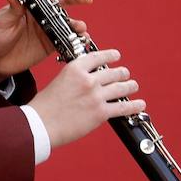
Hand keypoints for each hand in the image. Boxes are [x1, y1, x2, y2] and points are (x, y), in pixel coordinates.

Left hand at [0, 0, 91, 84]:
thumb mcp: (2, 20)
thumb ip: (11, 8)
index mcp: (28, 2)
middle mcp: (41, 13)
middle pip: (62, 0)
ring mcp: (47, 28)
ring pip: (66, 21)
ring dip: (76, 22)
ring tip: (79, 26)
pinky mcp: (50, 43)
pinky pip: (66, 39)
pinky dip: (75, 38)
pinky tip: (80, 38)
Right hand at [30, 49, 144, 147]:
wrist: (40, 125)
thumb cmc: (44, 107)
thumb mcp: (58, 82)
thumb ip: (74, 79)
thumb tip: (85, 81)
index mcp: (75, 69)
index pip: (98, 57)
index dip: (110, 55)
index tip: (116, 55)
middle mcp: (88, 80)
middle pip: (113, 72)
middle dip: (122, 73)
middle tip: (125, 74)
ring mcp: (96, 96)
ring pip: (121, 88)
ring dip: (130, 86)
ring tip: (133, 86)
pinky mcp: (100, 113)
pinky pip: (123, 107)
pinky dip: (134, 106)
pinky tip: (140, 104)